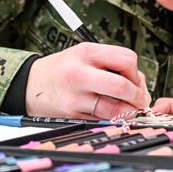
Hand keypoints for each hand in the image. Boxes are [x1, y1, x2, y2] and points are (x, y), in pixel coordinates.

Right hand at [25, 43, 150, 119]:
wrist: (32, 84)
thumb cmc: (64, 68)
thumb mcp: (85, 55)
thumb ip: (113, 65)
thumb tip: (140, 86)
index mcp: (86, 52)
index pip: (127, 60)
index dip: (136, 72)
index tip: (134, 79)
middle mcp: (79, 73)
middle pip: (122, 86)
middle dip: (138, 96)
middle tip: (139, 99)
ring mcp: (75, 96)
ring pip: (115, 109)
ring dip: (129, 111)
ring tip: (128, 108)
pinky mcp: (72, 114)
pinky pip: (103, 119)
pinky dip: (113, 118)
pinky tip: (110, 112)